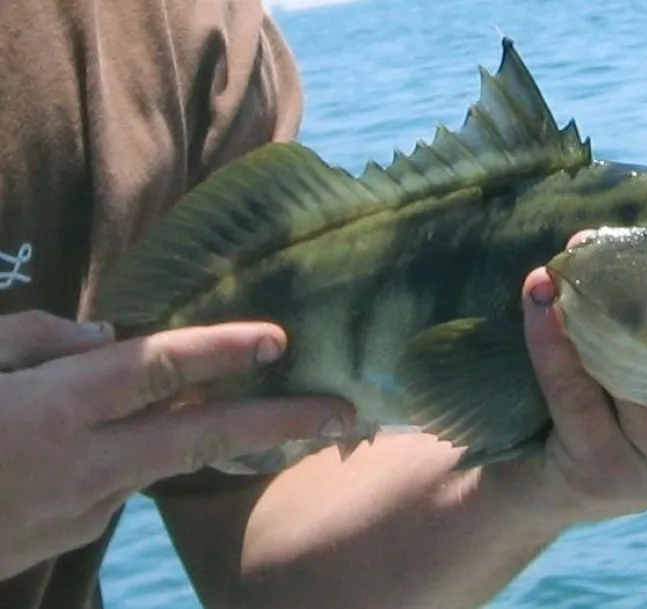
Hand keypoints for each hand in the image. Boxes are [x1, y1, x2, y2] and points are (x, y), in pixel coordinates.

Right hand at [0, 310, 352, 579]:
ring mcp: (82, 509)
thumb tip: (102, 333)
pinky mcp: (73, 536)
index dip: (222, 350)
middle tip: (344, 413)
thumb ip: (36, 338)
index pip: (157, 368)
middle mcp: (83, 462)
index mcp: (54, 407)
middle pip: (202, 437)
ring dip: (219, 439)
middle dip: (280, 424)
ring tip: (280, 418)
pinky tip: (120, 442)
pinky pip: (120, 484)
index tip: (281, 339)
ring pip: (167, 462)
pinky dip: (136, 458)